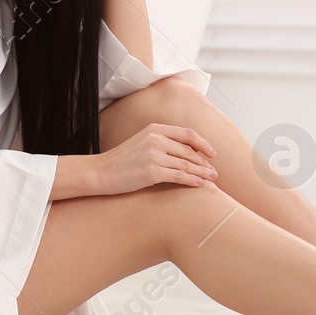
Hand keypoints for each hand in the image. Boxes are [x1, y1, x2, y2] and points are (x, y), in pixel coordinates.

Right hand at [93, 122, 217, 195]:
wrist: (101, 172)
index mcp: (154, 129)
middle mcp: (155, 139)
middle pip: (189, 150)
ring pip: (186, 164)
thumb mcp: (141, 142)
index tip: (212, 153)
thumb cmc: (121, 160)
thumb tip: (184, 151)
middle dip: (204, 162)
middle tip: (214, 171)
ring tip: (211, 179)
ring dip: (202, 172)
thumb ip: (160, 141)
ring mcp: (154, 155)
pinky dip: (192, 180)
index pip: (187, 134)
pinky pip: (178, 176)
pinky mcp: (152, 172)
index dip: (202, 144)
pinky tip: (199, 185)